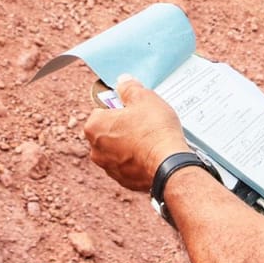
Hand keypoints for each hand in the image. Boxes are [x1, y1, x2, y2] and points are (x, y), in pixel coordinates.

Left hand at [83, 76, 190, 191]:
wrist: (169, 165)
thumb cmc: (154, 130)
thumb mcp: (144, 98)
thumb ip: (129, 88)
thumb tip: (122, 81)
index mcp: (94, 126)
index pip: (101, 109)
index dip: (119, 106)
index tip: (133, 107)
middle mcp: (96, 150)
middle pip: (108, 131)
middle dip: (123, 126)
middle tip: (144, 121)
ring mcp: (109, 168)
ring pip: (118, 149)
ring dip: (130, 144)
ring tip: (151, 138)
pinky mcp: (124, 181)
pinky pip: (129, 165)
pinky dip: (138, 160)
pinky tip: (153, 153)